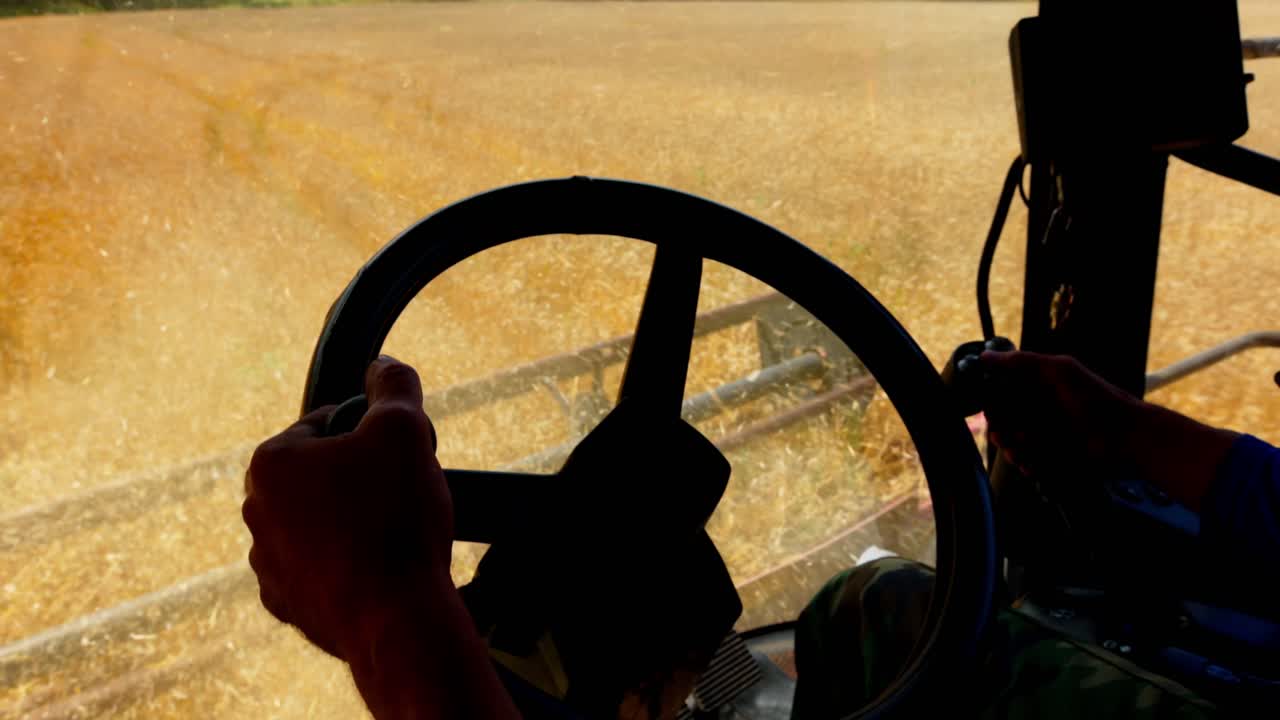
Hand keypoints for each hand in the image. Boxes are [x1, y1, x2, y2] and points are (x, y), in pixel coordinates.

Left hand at [242, 356, 451, 659]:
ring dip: (352, 520)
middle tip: (401, 492)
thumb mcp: (405, 430)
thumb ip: (394, 385)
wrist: (396, 618)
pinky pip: (321, 569)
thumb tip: (384, 365)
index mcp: (270, 463)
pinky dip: (348, 564)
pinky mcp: (288, 605)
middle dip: (359, 477)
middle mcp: (255, 512)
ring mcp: (267, 564)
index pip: (327, 424)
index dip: (372, 433)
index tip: (400, 454)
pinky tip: (381, 568)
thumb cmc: (396, 517)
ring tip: (395, 532)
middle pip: (321, 474)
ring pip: (320, 522)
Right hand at [979, 350, 1140, 478]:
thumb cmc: (1096, 398)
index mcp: (1036, 387)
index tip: (990, 412)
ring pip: (1010, 444)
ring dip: (1012, 450)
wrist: (1126, 436)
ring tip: (1023, 453)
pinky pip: (1026, 462)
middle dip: (999, 430)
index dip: (990, 404)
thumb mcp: (1060, 370)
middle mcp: (1036, 411)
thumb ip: (1023, 361)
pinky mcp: (1050, 456)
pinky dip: (1026, 464)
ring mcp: (1043, 435)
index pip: (999, 394)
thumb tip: (984, 356)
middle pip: (1000, 422)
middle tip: (1007, 436)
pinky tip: (1033, 465)